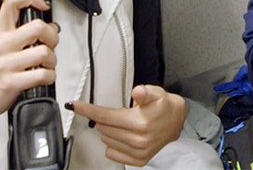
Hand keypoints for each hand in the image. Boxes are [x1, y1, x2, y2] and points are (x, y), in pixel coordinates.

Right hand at [0, 0, 59, 150]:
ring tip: (46, 64)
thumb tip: (50, 28)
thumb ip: (20, 35)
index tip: (43, 5)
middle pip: (38, 27)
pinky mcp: (11, 82)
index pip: (12, 2)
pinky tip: (44, 77)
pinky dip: (50, 77)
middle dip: (52, 36)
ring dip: (53, 60)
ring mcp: (6, 64)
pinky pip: (42, 75)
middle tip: (50, 44)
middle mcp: (2, 45)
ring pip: (44, 52)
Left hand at [69, 84, 187, 165]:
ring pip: (107, 141)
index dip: (88, 110)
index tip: (75, 106)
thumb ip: (144, 92)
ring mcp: (138, 152)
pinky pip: (113, 154)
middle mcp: (138, 140)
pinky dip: (112, 145)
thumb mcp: (156, 92)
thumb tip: (138, 92)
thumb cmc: (163, 106)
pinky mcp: (139, 160)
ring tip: (121, 124)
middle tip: (113, 113)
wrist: (176, 121)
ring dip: (108, 131)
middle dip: (102, 119)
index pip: (106, 116)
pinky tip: (121, 136)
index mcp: (140, 122)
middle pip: (104, 129)